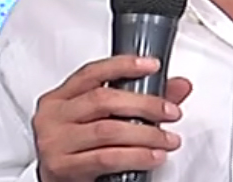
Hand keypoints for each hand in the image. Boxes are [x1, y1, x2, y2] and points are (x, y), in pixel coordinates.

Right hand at [33, 55, 192, 181]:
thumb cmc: (76, 149)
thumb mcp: (99, 120)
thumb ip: (138, 100)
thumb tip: (179, 86)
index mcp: (59, 98)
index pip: (92, 72)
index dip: (123, 65)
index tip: (152, 66)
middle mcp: (53, 116)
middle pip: (103, 100)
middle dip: (144, 105)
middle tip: (170, 112)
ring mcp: (55, 141)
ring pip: (108, 130)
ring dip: (146, 135)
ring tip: (167, 140)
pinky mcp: (63, 167)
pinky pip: (106, 158)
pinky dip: (136, 156)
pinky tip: (153, 156)